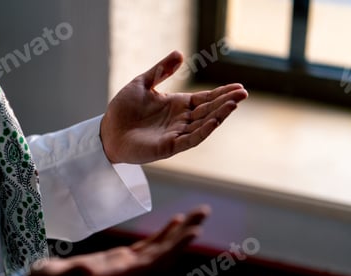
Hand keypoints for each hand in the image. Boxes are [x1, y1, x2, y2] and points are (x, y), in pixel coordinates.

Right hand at [25, 206, 209, 275]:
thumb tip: (89, 271)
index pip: (153, 262)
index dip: (173, 247)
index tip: (193, 232)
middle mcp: (128, 275)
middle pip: (164, 254)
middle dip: (185, 233)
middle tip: (204, 211)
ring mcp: (127, 268)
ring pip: (160, 249)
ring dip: (179, 232)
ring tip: (197, 214)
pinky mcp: (122, 261)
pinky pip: (149, 247)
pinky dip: (164, 234)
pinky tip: (174, 223)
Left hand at [101, 51, 247, 163]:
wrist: (107, 131)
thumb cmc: (123, 109)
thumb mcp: (142, 83)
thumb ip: (161, 70)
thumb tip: (180, 54)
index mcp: (177, 105)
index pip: (205, 99)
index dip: (221, 93)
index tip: (239, 87)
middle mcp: (180, 120)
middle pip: (208, 110)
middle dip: (226, 102)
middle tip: (243, 93)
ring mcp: (176, 134)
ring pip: (203, 124)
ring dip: (219, 115)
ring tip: (234, 104)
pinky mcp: (169, 147)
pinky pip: (190, 139)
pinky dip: (203, 131)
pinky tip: (214, 121)